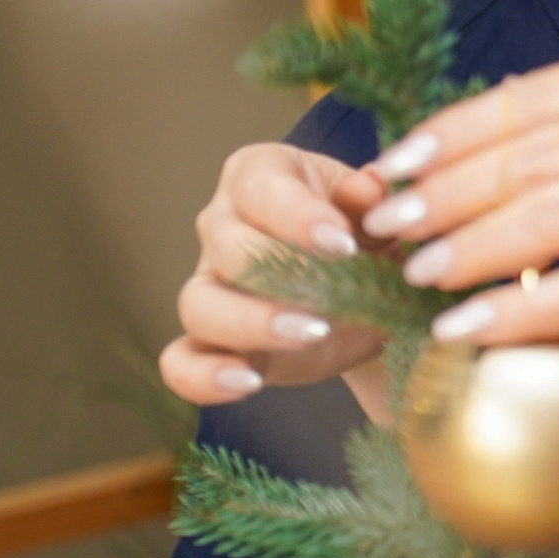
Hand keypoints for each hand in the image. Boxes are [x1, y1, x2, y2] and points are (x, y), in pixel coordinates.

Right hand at [158, 143, 389, 403]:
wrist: (373, 293)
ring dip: (251, 322)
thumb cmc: (368, 232)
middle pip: (226, 244)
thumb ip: (371, 198)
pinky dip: (204, 377)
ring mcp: (209, 286)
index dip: (298, 213)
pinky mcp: (210, 343)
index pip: (260, 185)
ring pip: (199, 303)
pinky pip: (180, 362)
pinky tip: (248, 383)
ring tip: (311, 332)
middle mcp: (222, 225)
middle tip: (334, 290)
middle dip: (279, 270)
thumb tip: (369, 185)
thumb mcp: (378, 210)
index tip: (343, 242)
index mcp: (260, 175)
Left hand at [357, 41, 558, 357]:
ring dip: (464, 252)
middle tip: (385, 226)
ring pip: (540, 221)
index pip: (531, 96)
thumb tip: (503, 140)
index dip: (452, 132)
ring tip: (416, 275)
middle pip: (523, 157)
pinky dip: (514, 314)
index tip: (397, 164)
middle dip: (441, 195)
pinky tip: (470, 332)